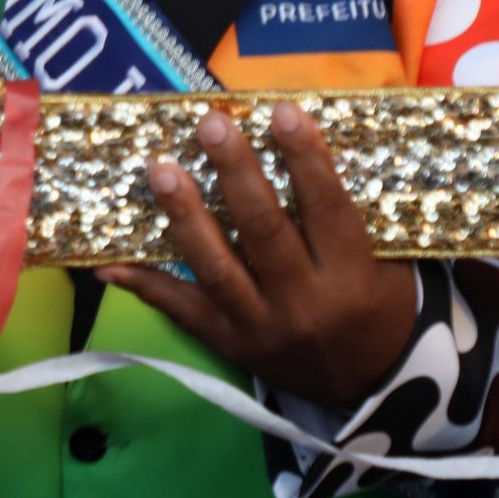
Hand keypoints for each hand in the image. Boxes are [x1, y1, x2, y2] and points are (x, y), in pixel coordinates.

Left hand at [101, 103, 418, 408]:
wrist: (371, 387)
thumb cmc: (380, 306)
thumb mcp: (389, 262)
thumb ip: (350, 213)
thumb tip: (300, 140)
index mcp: (352, 278)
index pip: (327, 208)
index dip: (305, 158)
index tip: (282, 110)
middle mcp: (304, 305)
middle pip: (263, 230)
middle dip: (234, 172)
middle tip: (210, 123)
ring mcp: (261, 328)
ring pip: (216, 267)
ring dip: (184, 216)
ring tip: (161, 170)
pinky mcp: (230, 345)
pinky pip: (181, 311)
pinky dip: (144, 285)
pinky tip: (109, 261)